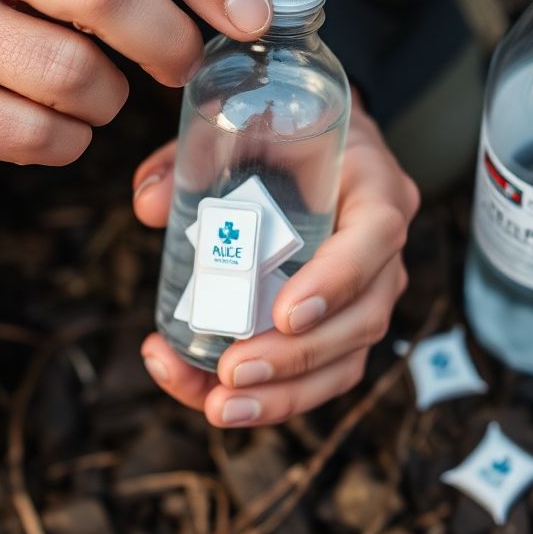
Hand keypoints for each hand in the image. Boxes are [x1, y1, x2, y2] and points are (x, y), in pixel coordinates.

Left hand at [133, 104, 419, 426]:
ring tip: (217, 406)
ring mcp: (369, 293)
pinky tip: (207, 398)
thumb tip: (149, 206)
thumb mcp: (248, 127)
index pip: (375, 237)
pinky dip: (269, 397)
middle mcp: (383, 249)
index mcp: (375, 187)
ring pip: (346, 361)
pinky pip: (321, 375)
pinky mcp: (342, 325)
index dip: (336, 281)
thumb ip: (195, 158)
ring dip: (283, 396)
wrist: (317, 143)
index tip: (283, 315)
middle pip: (363, 318)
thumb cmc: (285, 134)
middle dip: (295, 359)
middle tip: (229, 374)